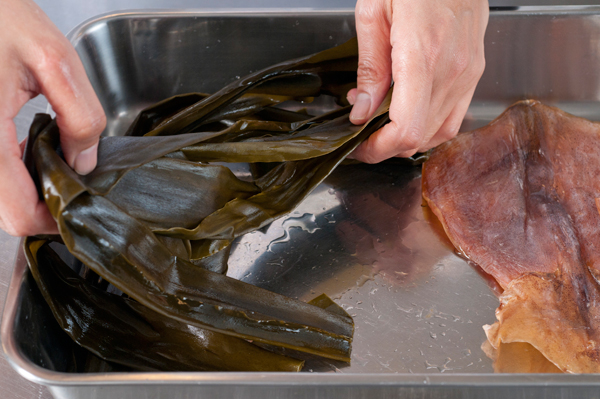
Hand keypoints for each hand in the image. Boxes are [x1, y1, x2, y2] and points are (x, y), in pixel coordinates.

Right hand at [0, 0, 105, 235]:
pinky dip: (15, 173)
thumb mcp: (55, 60)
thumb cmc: (0, 17)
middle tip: (75, 178)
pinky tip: (31, 149)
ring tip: (56, 159)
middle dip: (46, 204)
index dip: (55, 219)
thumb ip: (79, 115)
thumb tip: (84, 163)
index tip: (82, 204)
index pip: (18, 212)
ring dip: (30, 189)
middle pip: (7, 212)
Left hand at [348, 0, 488, 161]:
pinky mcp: (474, 69)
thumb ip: (370, 67)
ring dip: (407, 137)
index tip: (358, 147)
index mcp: (423, 55)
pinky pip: (455, 114)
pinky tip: (408, 109)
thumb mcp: (373, 12)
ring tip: (382, 120)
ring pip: (440, 132)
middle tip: (362, 133)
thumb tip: (363, 110)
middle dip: (386, 145)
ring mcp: (468, 71)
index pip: (406, 130)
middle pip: (421, 137)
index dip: (378, 149)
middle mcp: (453, 70)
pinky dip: (429, 123)